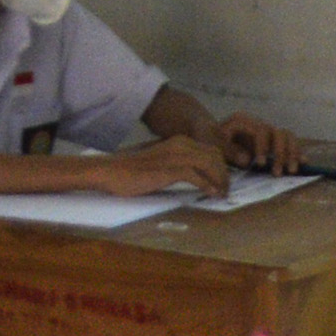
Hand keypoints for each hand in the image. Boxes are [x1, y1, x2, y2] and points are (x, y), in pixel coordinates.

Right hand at [86, 137, 233, 199]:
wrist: (110, 171)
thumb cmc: (130, 170)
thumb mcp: (158, 162)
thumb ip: (174, 164)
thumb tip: (190, 175)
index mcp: (178, 141)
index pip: (209, 150)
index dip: (219, 165)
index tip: (222, 181)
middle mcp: (180, 145)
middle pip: (214, 155)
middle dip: (224, 172)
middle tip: (225, 189)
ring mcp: (176, 156)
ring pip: (210, 164)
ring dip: (219, 180)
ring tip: (222, 193)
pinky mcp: (170, 169)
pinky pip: (197, 176)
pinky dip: (208, 186)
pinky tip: (212, 194)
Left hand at [219, 114, 304, 174]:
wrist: (211, 134)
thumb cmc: (211, 138)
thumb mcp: (214, 143)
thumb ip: (229, 151)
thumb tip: (248, 160)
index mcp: (244, 120)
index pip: (261, 130)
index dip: (262, 147)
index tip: (260, 164)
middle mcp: (259, 123)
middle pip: (278, 133)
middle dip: (280, 153)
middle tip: (278, 173)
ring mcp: (267, 131)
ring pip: (287, 137)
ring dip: (292, 153)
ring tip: (292, 171)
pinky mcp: (272, 140)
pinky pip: (289, 143)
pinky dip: (296, 152)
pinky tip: (303, 162)